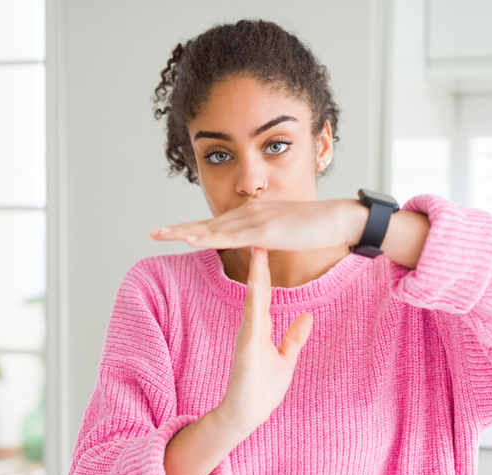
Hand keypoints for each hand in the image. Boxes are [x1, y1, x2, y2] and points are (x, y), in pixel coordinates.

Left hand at [150, 198, 367, 251]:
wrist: (338, 219)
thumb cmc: (316, 228)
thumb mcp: (284, 233)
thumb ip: (266, 238)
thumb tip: (256, 244)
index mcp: (252, 215)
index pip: (216, 224)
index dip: (192, 229)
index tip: (172, 233)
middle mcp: (249, 213)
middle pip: (207, 224)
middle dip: (178, 229)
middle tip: (153, 233)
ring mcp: (255, 221)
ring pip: (213, 229)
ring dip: (185, 231)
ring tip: (160, 234)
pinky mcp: (264, 231)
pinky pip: (231, 237)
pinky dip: (209, 238)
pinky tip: (191, 239)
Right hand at [214, 246, 313, 436]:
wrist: (245, 416)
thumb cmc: (261, 391)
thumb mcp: (285, 359)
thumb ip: (294, 338)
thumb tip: (307, 317)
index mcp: (259, 327)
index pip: (263, 290)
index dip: (266, 267)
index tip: (271, 243)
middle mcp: (250, 326)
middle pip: (256, 287)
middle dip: (259, 259)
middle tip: (261, 231)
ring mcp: (247, 334)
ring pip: (252, 297)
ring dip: (255, 272)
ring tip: (257, 246)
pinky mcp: (246, 346)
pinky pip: (251, 317)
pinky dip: (253, 298)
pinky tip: (255, 283)